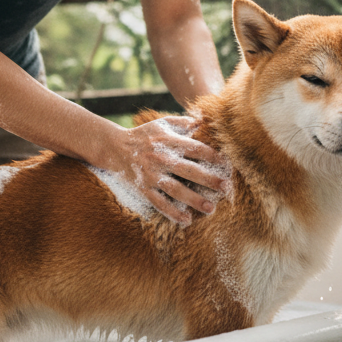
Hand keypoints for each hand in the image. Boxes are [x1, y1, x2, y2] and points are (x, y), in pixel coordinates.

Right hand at [105, 115, 229, 225]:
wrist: (114, 147)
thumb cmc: (143, 135)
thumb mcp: (161, 124)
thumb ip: (183, 123)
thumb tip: (203, 121)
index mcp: (169, 141)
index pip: (196, 149)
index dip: (213, 156)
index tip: (227, 165)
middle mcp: (161, 158)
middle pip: (189, 170)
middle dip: (209, 180)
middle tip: (227, 188)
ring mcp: (152, 175)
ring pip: (176, 190)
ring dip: (194, 200)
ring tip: (210, 208)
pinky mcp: (143, 188)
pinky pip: (159, 203)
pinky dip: (172, 213)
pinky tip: (186, 220)